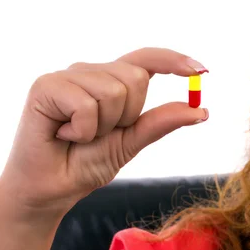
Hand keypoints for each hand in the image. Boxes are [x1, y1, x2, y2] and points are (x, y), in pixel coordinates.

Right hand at [0, 47, 208, 215]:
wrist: (51, 190)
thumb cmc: (86, 164)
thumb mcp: (131, 143)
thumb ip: (160, 123)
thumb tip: (200, 110)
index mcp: (111, 82)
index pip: (146, 60)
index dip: (174, 61)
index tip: (202, 71)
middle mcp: (91, 72)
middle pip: (136, 77)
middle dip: (127, 116)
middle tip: (99, 134)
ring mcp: (68, 76)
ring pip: (114, 91)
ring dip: (103, 127)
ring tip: (78, 136)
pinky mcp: (46, 86)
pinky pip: (87, 105)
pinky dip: (82, 130)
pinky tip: (63, 135)